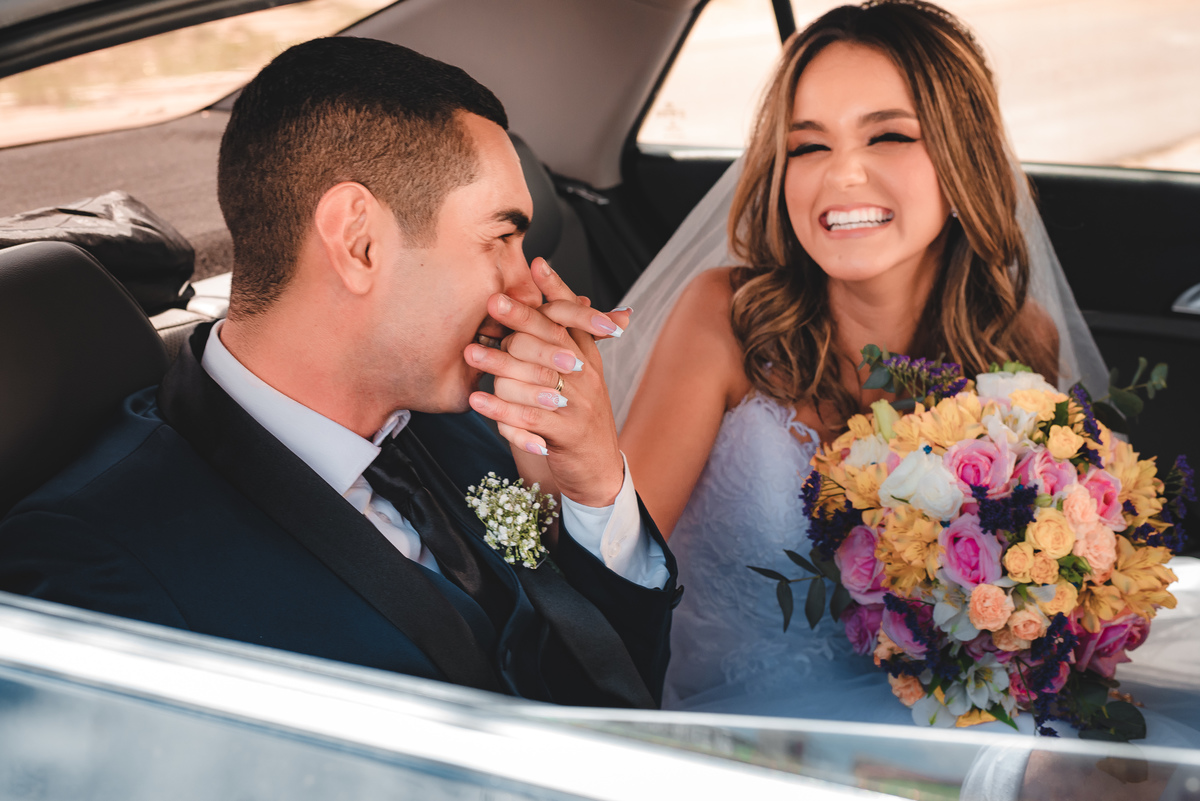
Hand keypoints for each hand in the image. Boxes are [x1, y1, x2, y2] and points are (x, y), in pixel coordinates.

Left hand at [464, 258, 630, 507]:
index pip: (575, 317)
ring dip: (500, 364)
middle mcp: (586, 376)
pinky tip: (477, 400)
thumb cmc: (577, 416)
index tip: (536, 264)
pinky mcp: (565, 433)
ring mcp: (578, 404)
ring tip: (471, 353)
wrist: (598, 469)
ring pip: (536, 378)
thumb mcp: (580, 375)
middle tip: (491, 303)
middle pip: (553, 340)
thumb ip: (567, 339)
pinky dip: (500, 409)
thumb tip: (563, 297)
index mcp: (588, 357)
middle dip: (522, 319)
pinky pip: (529, 417)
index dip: (557, 290)